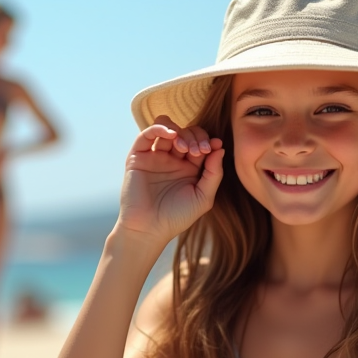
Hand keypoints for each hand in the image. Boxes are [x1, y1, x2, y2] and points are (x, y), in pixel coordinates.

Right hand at [117, 116, 224, 246]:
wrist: (148, 230)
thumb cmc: (177, 217)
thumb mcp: (203, 197)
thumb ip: (214, 173)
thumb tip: (220, 147)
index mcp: (189, 168)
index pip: (200, 144)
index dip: (208, 141)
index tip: (215, 146)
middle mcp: (172, 160)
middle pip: (186, 134)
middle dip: (196, 137)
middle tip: (199, 151)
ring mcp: (154, 157)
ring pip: (168, 129)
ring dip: (180, 133)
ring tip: (184, 148)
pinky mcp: (137, 157)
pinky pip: (146, 134)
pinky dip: (159, 128)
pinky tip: (171, 135)